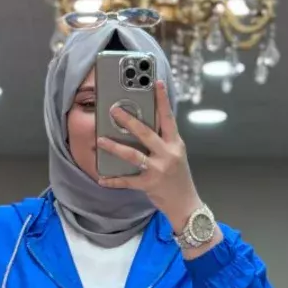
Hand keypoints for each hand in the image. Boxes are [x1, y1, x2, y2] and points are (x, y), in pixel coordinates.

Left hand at [97, 82, 209, 236]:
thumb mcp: (176, 155)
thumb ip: (163, 141)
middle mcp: (168, 154)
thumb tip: (142, 126)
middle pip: (146, 133)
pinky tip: (102, 178)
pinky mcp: (150, 185)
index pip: (168, 117)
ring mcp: (159, 170)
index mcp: (175, 144)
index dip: (162, 99)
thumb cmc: (178, 178)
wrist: (186, 205)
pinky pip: (128, 181)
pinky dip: (114, 180)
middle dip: (129, 120)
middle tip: (114, 110)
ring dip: (115, 147)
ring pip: (134, 155)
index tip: (156, 82)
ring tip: (101, 140)